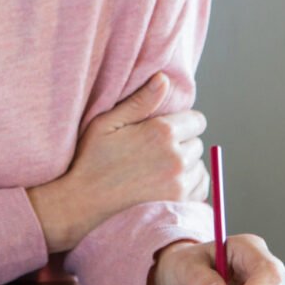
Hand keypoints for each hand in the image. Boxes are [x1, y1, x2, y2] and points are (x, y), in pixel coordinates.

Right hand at [27, 72, 208, 251]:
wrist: (84, 201)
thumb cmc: (92, 159)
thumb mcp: (108, 123)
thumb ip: (140, 101)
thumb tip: (164, 79)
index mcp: (162, 132)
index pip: (197, 121)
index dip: (183, 122)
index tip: (167, 129)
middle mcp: (175, 158)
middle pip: (198, 143)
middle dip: (182, 143)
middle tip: (158, 150)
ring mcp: (178, 184)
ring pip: (199, 166)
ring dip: (187, 165)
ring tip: (161, 168)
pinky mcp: (178, 205)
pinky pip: (200, 189)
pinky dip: (190, 185)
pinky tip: (168, 183)